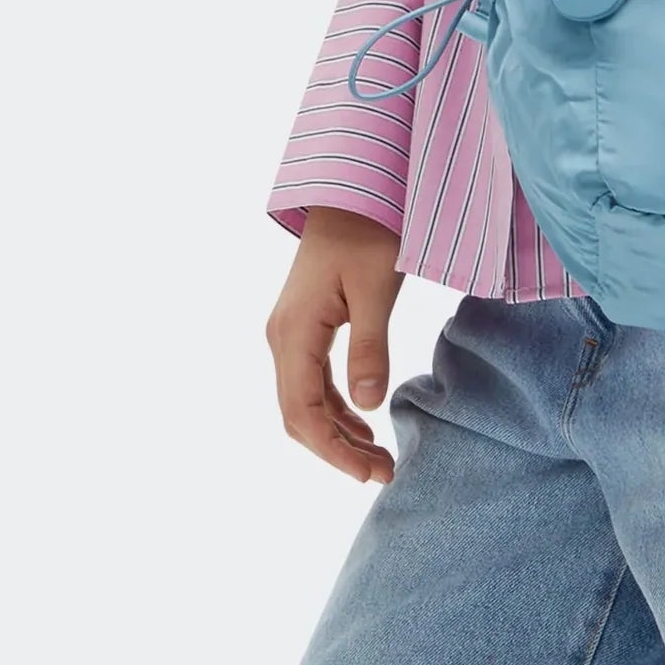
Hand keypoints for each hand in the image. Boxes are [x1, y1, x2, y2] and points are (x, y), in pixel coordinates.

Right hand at [267, 207, 406, 483]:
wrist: (353, 190)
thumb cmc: (369, 231)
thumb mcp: (378, 287)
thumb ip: (371, 346)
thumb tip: (368, 405)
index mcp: (293, 333)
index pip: (304, 414)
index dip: (335, 451)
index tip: (371, 473)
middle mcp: (281, 338)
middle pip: (300, 415)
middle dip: (338, 450)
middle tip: (383, 472)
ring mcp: (289, 333)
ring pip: (305, 401)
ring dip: (338, 433)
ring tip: (378, 457)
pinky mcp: (304, 326)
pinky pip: (312, 381)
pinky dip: (336, 408)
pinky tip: (363, 422)